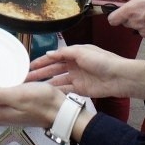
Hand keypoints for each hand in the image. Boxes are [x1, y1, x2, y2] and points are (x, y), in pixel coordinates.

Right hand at [27, 45, 144, 100]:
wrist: (118, 76)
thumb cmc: (102, 60)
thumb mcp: (81, 51)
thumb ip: (64, 52)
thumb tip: (49, 53)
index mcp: (74, 53)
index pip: (54, 57)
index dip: (42, 61)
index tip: (30, 65)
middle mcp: (73, 64)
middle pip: (53, 69)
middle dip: (40, 72)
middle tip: (26, 77)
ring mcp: (76, 77)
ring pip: (57, 80)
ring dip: (46, 83)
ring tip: (33, 87)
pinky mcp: (80, 89)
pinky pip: (65, 90)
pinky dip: (56, 91)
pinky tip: (46, 93)